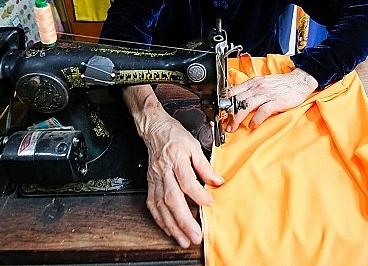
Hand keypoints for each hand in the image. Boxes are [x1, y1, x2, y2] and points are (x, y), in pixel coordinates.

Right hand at [122, 85, 223, 247]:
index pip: (186, 181)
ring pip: (161, 205)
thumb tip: (218, 181)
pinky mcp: (150, 183)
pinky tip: (168, 229)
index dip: (198, 195)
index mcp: (176, 158)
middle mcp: (163, 170)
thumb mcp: (194, 145)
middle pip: (172, 198)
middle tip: (195, 235)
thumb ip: (205, 166)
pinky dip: (160, 219)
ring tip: (183, 239)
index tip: (209, 204)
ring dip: (172, 225)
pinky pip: (153, 204)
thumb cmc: (174, 135)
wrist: (154, 129)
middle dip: (184, 220)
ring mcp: (155, 178)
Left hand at [225, 68, 317, 132]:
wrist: (299, 81)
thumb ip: (251, 89)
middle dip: (229, 113)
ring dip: (237, 118)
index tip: (220, 111)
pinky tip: (252, 125)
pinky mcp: (276, 101)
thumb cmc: (282, 84)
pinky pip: (262, 111)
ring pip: (246, 105)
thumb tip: (238, 97)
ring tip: (233, 127)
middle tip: (225, 124)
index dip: (225, 102)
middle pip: (238, 99)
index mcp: (253, 82)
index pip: (234, 91)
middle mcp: (258, 87)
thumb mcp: (263, 82)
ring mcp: (266, 94)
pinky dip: (256, 119)